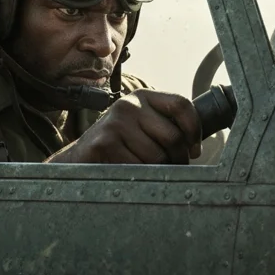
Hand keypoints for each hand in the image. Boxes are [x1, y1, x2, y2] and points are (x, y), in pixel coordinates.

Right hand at [46, 89, 201, 163]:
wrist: (78, 160)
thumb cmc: (117, 147)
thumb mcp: (141, 128)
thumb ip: (164, 128)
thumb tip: (196, 146)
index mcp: (142, 97)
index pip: (181, 105)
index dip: (194, 130)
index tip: (194, 150)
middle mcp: (129, 104)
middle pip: (173, 136)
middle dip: (179, 159)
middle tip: (172, 169)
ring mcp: (115, 122)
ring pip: (157, 156)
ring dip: (157, 171)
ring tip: (144, 171)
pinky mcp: (105, 142)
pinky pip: (138, 167)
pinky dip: (138, 177)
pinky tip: (127, 174)